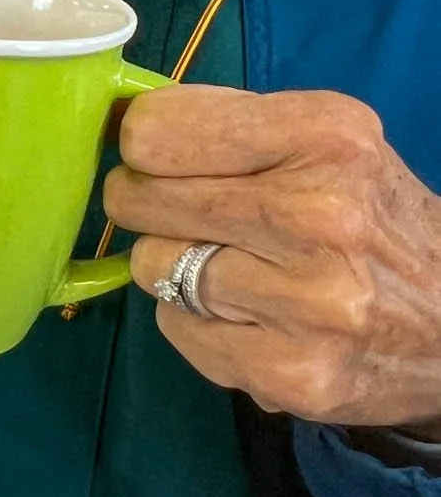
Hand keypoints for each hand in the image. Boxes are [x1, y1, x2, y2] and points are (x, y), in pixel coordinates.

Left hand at [105, 84, 440, 427]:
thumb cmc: (374, 221)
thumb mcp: (329, 144)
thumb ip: (230, 126)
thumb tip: (122, 124)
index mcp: (328, 137)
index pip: (157, 131)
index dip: (143, 144)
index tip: (160, 157)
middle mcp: (320, 214)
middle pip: (141, 197)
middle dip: (148, 204)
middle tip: (189, 215)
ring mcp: (306, 302)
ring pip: (152, 265)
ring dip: (175, 267)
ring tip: (237, 270)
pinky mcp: (289, 372)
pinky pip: (175, 328)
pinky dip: (196, 323)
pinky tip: (252, 319)